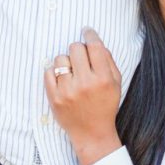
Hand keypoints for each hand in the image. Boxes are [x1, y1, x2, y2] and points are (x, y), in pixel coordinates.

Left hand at [44, 27, 122, 164]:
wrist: (92, 133)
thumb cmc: (105, 105)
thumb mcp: (116, 83)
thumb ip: (108, 60)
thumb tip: (94, 41)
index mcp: (103, 79)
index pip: (94, 46)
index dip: (89, 35)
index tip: (86, 31)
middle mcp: (85, 83)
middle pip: (75, 48)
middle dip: (78, 50)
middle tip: (81, 59)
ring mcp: (67, 91)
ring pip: (60, 59)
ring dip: (66, 62)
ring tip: (72, 73)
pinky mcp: (54, 97)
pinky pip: (48, 72)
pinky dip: (55, 73)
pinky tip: (63, 80)